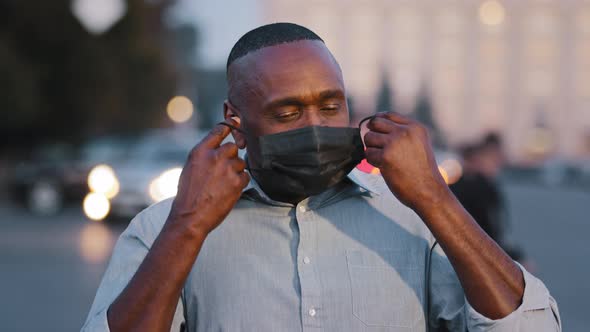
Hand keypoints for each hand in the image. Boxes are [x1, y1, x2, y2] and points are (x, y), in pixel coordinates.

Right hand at [168, 120, 249, 234]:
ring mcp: (227, 168)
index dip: (229, 126)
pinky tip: (228, 190)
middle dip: (231, 157)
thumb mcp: (191, 168)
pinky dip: (240, 182)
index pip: (219, 130)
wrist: (190, 216)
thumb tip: (219, 148)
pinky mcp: (237, 182)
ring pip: (240, 162)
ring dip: (235, 171)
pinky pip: (245, 176)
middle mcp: (214, 156)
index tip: (236, 123)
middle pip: (233, 147)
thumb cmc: (188, 194)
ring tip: (223, 184)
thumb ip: (205, 155)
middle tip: (223, 171)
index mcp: (200, 151)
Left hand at [364, 112, 447, 209]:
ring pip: (369, 137)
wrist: (429, 191)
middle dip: (373, 134)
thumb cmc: (422, 171)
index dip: (379, 121)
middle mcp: (405, 132)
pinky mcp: (385, 157)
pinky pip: (368, 153)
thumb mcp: (419, 144)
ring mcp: (394, 143)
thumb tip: (376, 123)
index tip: (378, 131)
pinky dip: (372, 161)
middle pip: (375, 123)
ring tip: (384, 159)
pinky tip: (383, 167)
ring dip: (372, 149)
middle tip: (378, 147)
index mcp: (415, 127)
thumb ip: (403, 133)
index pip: (388, 115)